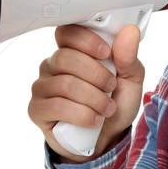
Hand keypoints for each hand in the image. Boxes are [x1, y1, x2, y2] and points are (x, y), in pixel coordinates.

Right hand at [27, 23, 144, 161]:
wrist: (106, 137)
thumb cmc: (115, 102)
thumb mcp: (130, 79)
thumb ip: (128, 56)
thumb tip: (130, 31)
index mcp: (72, 50)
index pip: (67, 32)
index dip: (86, 40)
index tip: (106, 53)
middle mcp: (52, 65)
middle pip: (66, 58)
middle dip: (96, 75)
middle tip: (111, 87)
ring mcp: (42, 87)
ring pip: (64, 84)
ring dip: (94, 98)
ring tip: (108, 108)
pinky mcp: (37, 110)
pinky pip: (57, 106)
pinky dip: (82, 114)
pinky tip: (94, 120)